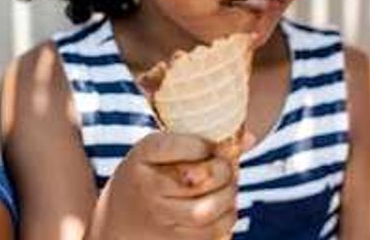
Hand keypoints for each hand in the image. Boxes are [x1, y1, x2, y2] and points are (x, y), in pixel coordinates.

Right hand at [93, 131, 254, 239]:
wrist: (119, 221)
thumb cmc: (151, 175)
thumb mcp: (162, 150)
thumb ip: (201, 140)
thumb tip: (250, 138)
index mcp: (144, 154)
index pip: (182, 146)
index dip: (205, 145)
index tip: (209, 146)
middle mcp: (149, 187)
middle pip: (199, 179)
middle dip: (223, 171)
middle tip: (223, 168)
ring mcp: (161, 217)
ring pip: (209, 210)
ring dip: (227, 196)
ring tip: (224, 188)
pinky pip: (215, 232)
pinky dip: (226, 218)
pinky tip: (219, 207)